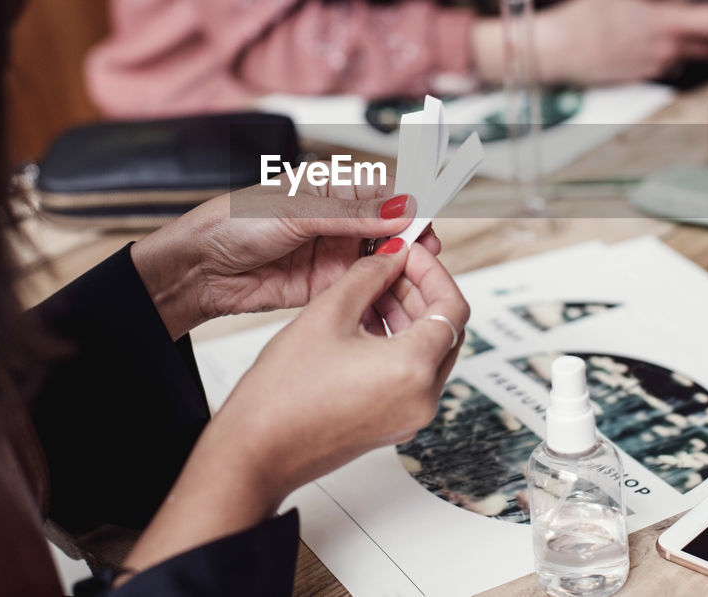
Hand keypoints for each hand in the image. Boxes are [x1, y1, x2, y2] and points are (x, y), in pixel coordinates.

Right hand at [123, 242, 468, 571]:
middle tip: (391, 266)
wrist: (255, 453)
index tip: (410, 254)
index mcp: (414, 371)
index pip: (453, 308)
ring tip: (372, 290)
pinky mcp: (392, 424)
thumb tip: (392, 256)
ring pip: (428, 353)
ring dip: (408, 316)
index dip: (433, 271)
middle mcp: (422, 399)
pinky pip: (410, 375)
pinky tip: (364, 322)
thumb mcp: (327, 313)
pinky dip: (397, 344)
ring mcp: (409, 417)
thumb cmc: (281, 397)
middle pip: (445, 331)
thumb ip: (368, 275)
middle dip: (420, 292)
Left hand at [131, 179, 440, 338]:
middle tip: (427, 258)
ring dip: (398, 272)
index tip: (429, 223)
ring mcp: (333, 255)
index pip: (384, 196)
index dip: (409, 209)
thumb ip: (352, 214)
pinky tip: (392, 302)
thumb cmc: (234, 224)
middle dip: (410, 244)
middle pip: (389, 232)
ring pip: (380, 263)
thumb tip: (399, 208)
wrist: (198, 269)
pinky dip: (379, 296)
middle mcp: (337, 221)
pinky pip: (361, 290)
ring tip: (413, 283)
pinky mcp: (325, 287)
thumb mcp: (297, 211)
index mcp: (332, 190)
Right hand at [476, 0, 707, 82]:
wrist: (557, 51)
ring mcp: (657, 68)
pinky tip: (639, 47)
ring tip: (656, 33)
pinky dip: (662, 59)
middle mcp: (667, 49)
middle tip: (691, 20)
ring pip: (690, 58)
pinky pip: (668, 69)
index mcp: (665, 21)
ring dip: (684, 47)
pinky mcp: (645, 81)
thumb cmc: (584, 17)